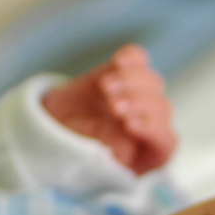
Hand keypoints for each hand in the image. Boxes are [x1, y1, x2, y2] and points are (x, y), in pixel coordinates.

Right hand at [41, 44, 176, 175]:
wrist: (49, 126)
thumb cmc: (69, 149)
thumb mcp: (82, 156)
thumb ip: (104, 153)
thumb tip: (125, 145)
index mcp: (147, 154)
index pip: (165, 142)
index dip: (152, 131)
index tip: (128, 124)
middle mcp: (150, 125)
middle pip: (161, 109)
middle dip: (138, 105)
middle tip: (112, 106)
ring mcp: (140, 98)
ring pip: (153, 83)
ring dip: (131, 82)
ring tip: (104, 87)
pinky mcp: (126, 74)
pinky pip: (139, 60)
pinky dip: (132, 58)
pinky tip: (118, 62)